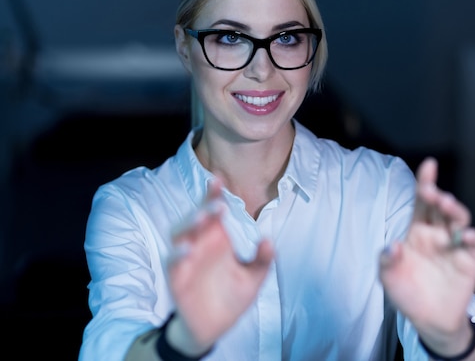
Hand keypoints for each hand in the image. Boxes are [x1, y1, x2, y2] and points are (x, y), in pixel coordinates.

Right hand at [167, 178, 273, 351]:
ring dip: (189, 225)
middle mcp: (200, 244)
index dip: (214, 194)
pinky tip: (188, 251)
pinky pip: (173, 264)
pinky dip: (178, 256)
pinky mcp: (177, 279)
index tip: (219, 179)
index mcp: (217, 238)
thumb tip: (269, 240)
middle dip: (204, 207)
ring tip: (202, 219)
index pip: (213, 210)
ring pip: (179, 236)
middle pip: (196, 218)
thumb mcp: (253, 278)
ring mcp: (186, 260)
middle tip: (217, 204)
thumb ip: (262, 260)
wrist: (214, 327)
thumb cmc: (232, 296)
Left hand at [379, 157, 474, 344]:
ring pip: (459, 219)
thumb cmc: (406, 291)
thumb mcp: (388, 276)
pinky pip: (474, 245)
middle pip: (440, 207)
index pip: (421, 202)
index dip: (425, 182)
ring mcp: (454, 245)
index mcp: (417, 230)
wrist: (428, 319)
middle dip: (437, 194)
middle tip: (430, 191)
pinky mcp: (469, 261)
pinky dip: (473, 238)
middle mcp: (437, 233)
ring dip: (454, 210)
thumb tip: (392, 246)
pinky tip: (467, 235)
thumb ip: (387, 261)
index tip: (429, 165)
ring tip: (447, 203)